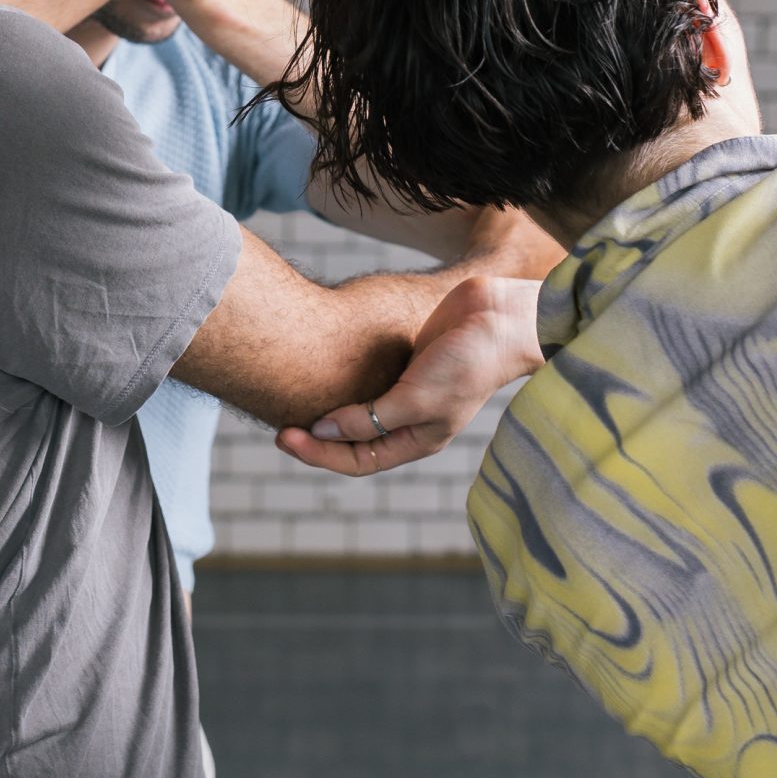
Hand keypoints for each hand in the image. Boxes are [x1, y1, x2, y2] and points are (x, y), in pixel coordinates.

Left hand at [275, 278, 543, 477]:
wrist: (499, 316)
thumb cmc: (468, 362)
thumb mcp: (417, 398)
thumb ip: (370, 418)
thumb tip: (322, 431)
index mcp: (416, 440)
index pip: (357, 461)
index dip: (318, 454)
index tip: (284, 436)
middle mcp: (409, 420)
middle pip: (352, 440)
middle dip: (315, 437)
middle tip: (277, 422)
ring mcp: (407, 390)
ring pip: (358, 411)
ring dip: (329, 410)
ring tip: (293, 401)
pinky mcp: (406, 361)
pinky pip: (368, 380)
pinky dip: (345, 381)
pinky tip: (323, 370)